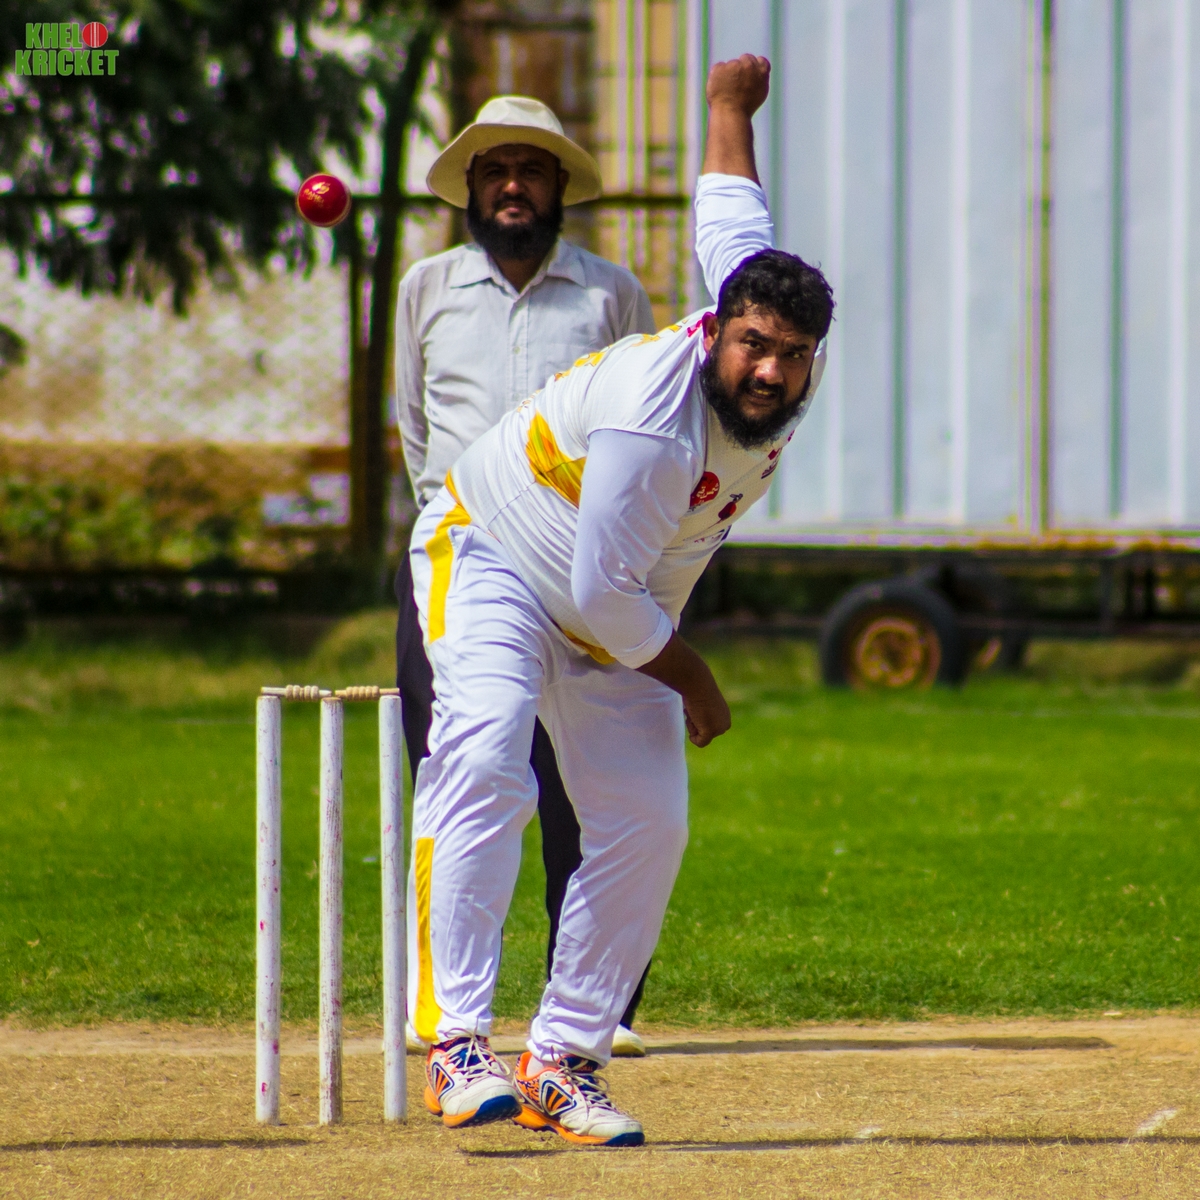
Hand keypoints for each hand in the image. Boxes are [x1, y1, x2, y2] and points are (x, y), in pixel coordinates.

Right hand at [636, 631, 731, 747]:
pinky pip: (697, 742)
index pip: (704, 726)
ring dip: (691, 723)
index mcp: (724, 714)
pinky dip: (691, 729)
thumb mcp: (693, 687)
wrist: (695, 678)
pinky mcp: (713, 732)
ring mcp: (721, 728)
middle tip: (693, 705)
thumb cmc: (692, 679)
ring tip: (694, 707)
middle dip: (693, 721)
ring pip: (698, 736)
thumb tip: (673, 655)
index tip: (695, 703)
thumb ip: (689, 685)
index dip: (694, 716)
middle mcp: (726, 723)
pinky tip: (695, 712)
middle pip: (702, 733)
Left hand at [706, 54, 770, 117]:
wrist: (730, 115)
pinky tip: (719, 90)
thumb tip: (757, 69)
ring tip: (728, 92)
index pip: (760, 60)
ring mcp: (734, 65)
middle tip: (737, 85)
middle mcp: (749, 65)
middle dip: (741, 68)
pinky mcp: (720, 68)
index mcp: (762, 71)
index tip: (749, 76)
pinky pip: (718, 68)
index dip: (754, 68)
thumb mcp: (759, 93)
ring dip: (729, 74)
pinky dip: (717, 77)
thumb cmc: (745, 109)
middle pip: (746, 58)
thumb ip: (760, 78)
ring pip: (731, 65)